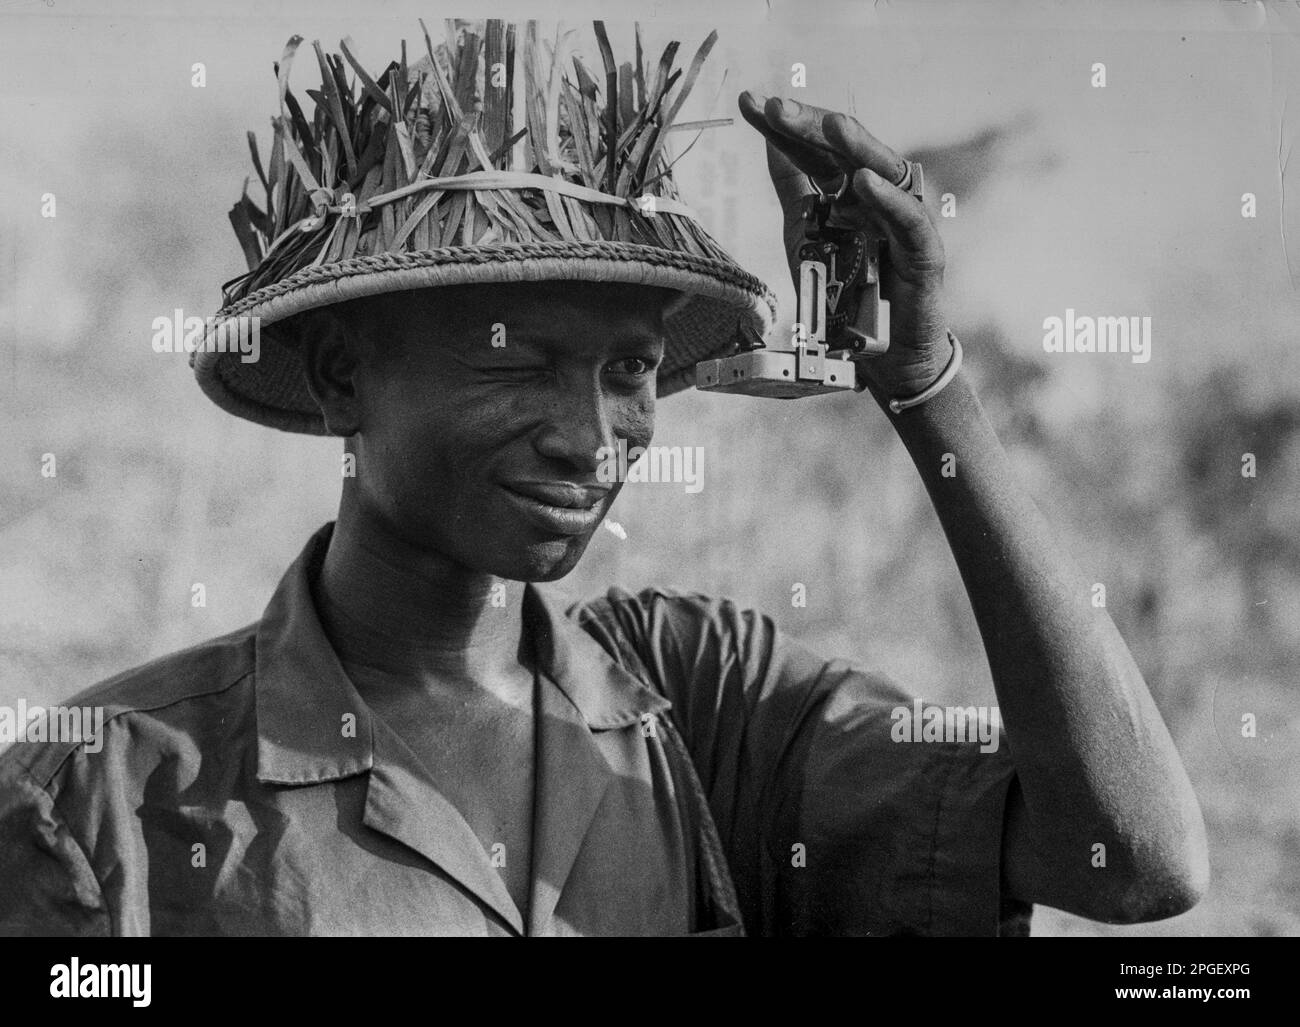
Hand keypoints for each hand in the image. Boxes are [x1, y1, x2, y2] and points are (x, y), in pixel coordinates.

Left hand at [737, 91, 953, 398]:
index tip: (748, 103)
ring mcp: (903, 219)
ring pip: (885, 172)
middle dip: (811, 125)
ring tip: (830, 124)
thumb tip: (770, 145)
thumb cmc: (848, 292)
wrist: (881, 351)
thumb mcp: (807, 235)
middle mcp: (877, 195)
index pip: (813, 149)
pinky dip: (888, 201)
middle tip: (776, 107)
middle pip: (845, 151)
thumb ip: (794, 190)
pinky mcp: (924, 251)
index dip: (782, 127)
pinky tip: (865, 182)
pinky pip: (908, 220)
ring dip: (857, 146)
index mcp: (847, 188)